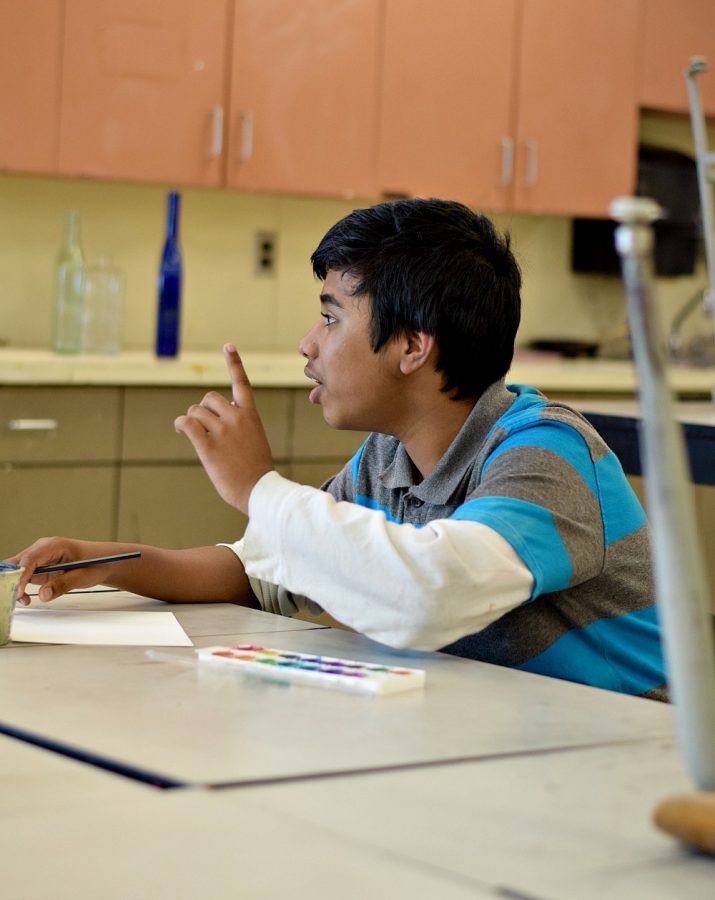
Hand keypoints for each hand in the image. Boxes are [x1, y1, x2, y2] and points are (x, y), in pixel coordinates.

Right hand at [8, 537, 110, 604]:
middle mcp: (42, 549)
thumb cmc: (96, 563)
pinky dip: (20, 588)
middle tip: (14, 596)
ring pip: (16, 570)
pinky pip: (22, 577)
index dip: (21, 575)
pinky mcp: (39, 567)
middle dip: (11, 579)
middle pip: (16, 562)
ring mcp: (39, 558)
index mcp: (53, 545)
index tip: (20, 591)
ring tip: (23, 600)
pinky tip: (26, 598)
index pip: (30, 559)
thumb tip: (43, 595)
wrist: (104, 562)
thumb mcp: (83, 576)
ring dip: (15, 585)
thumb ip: (63, 584)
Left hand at [174, 344, 273, 513]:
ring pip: (195, 412)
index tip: (228, 345)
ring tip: (194, 433)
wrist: (258, 490)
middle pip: (208, 399)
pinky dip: (180, 424)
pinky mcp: (208, 446)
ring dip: (191, 421)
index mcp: (250, 416)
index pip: (241, 383)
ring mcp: (222, 431)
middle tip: (203, 426)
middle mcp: (236, 418)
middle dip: (202, 410)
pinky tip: (179, 429)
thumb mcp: (254, 439)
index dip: (234, 363)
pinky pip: (186, 424)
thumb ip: (238, 424)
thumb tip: (216, 414)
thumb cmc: (255, 469)